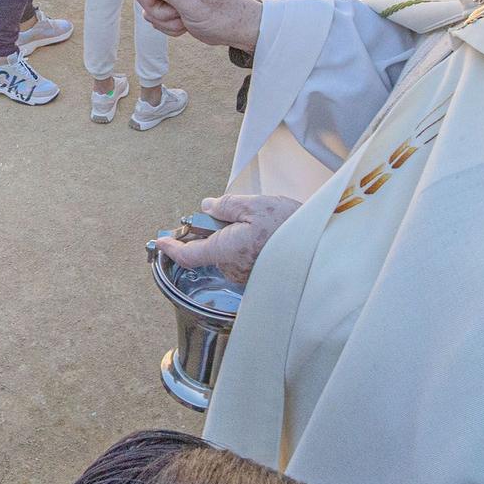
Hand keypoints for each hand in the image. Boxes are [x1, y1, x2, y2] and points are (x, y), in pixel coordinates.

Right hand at [132, 0, 261, 50]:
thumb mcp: (191, 2)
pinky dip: (169, 26)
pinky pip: (158, 17)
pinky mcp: (174, 6)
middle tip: (176, 11)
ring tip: (185, 19)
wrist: (238, 28)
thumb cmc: (221, 14)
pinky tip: (185, 25)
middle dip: (155, 7)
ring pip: (149, 7)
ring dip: (164, 20)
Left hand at [155, 194, 299, 284]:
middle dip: (215, 231)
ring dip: (233, 238)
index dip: (172, 248)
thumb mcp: (255, 205)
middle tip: (232, 213)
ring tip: (259, 224)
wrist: (323, 247)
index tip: (160, 241)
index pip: (188, 255)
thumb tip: (208, 206)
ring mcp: (246, 277)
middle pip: (211, 250)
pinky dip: (246, 247)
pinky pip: (243, 260)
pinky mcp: (258, 278)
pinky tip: (266, 237)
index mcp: (226, 250)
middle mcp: (233, 268)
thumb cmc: (290, 227)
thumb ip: (226, 206)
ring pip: (228, 254)